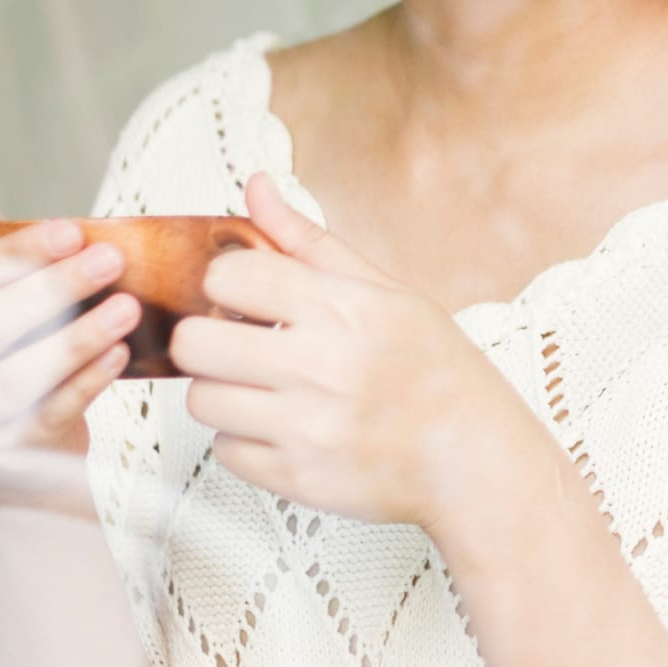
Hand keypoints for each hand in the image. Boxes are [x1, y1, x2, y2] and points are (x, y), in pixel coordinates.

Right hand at [0, 180, 142, 496]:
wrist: (27, 433)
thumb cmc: (18, 340)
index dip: (16, 253)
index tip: (72, 232)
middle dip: (52, 289)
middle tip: (109, 261)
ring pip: (12, 376)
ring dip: (74, 340)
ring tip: (125, 310)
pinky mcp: (4, 447)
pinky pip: (45, 414)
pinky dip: (85, 383)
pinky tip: (118, 355)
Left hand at [168, 169, 535, 536]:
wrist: (472, 457)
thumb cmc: (435, 368)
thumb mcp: (384, 289)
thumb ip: (307, 240)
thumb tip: (256, 187)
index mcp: (341, 308)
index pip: (228, 277)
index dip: (228, 283)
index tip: (247, 295)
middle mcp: (318, 367)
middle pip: (196, 343)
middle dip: (209, 338)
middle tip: (239, 342)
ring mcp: (305, 428)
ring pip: (201, 400)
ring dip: (223, 390)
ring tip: (264, 387)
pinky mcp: (295, 480)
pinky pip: (224, 450)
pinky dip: (243, 438)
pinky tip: (281, 425)